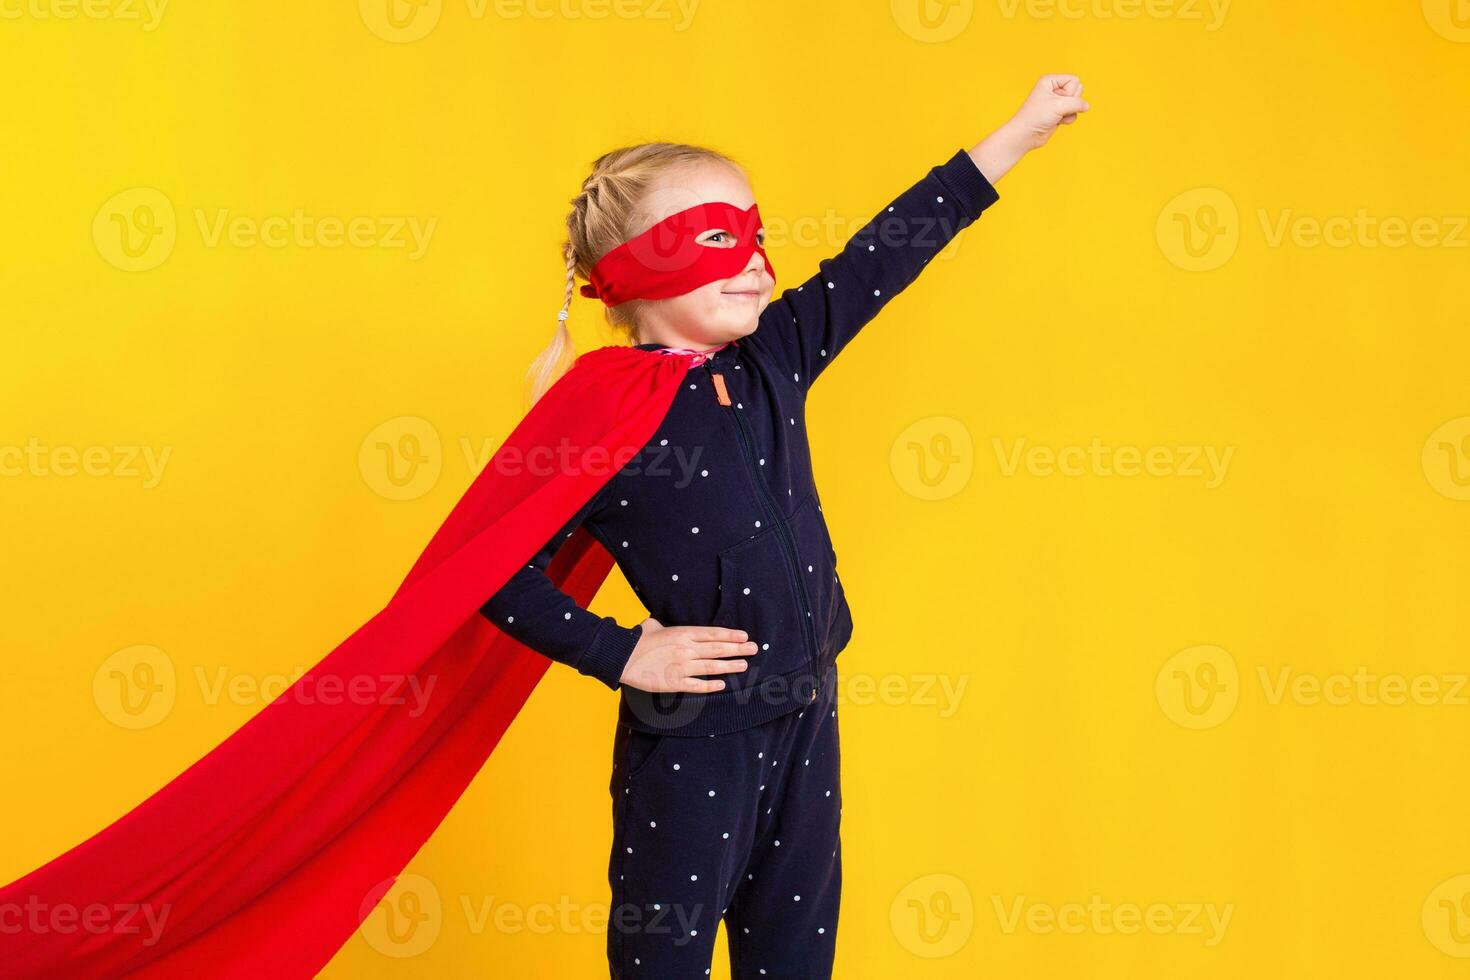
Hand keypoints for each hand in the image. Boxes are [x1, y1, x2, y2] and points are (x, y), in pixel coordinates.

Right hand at [618, 617, 757, 692]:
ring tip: (744, 665)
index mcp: (682, 633)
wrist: (622, 657)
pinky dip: (710, 685)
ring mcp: (681, 666)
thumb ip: (662, 625)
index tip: (744, 636)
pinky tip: (722, 685)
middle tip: (753, 649)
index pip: (712, 633)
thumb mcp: (652, 625)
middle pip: (717, 648)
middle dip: (738, 649)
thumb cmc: (637, 640)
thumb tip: (661, 623)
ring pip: (711, 666)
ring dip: (729, 666)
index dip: (730, 635)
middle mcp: (685, 648)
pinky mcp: (674, 682)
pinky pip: (696, 685)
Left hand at [971, 74, 1090, 182]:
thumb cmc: (1036, 116)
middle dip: (1071, 102)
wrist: (1026, 135)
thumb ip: (1078, 103)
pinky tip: (1056, 122)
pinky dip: (1068, 119)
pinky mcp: (1058, 113)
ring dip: (1069, 112)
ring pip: (1077, 103)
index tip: (1056, 100)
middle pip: (1077, 90)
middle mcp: (1053, 89)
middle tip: (1056, 108)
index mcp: (1050, 81)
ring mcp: (1056, 102)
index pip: (1074, 80)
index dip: (1070, 92)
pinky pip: (1073, 113)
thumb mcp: (1059, 105)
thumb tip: (1087, 106)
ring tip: (1055, 116)